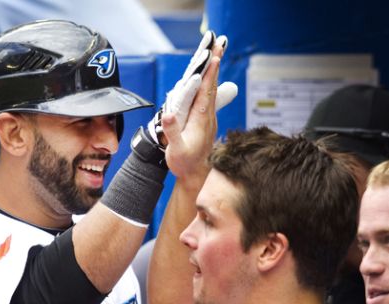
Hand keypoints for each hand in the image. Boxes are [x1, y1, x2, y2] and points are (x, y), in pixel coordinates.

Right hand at [162, 34, 237, 180]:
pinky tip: (209, 76)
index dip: (209, 73)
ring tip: (217, 52)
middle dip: (215, 63)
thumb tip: (169, 114)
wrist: (195, 175)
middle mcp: (207, 115)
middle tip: (220, 42)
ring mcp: (208, 117)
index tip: (213, 56)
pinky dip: (209, 82)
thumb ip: (173, 131)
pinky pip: (208, 96)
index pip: (206, 91)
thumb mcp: (176, 149)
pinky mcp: (206, 119)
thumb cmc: (184, 163)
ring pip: (211, 89)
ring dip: (214, 70)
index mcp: (201, 118)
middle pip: (212, 84)